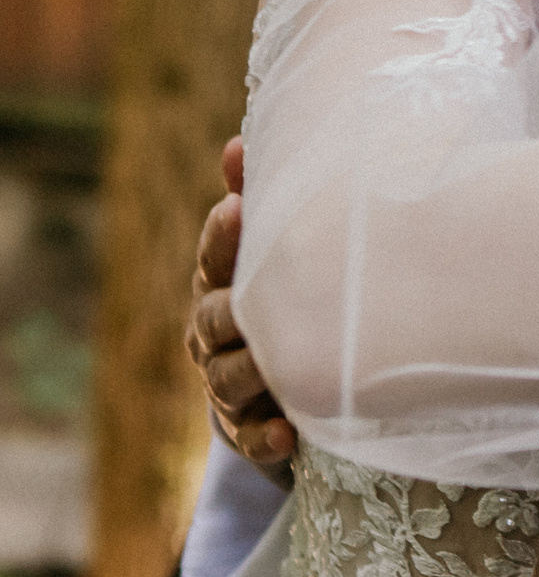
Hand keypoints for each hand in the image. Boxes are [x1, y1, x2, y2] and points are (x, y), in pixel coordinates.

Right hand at [185, 136, 293, 480]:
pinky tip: (287, 432)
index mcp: (224, 284)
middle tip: (250, 298)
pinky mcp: (250, 431)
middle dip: (230, 307)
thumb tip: (239, 138)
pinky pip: (252, 437)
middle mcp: (217, 335)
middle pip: (212, 319)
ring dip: (249, 372)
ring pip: (228, 376)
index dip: (222, 236)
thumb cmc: (286, 301)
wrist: (288, 388)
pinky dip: (267, 435)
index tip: (238, 208)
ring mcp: (230, 385)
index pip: (214, 259)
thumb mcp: (276, 254)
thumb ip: (265, 198)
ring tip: (272, 367)